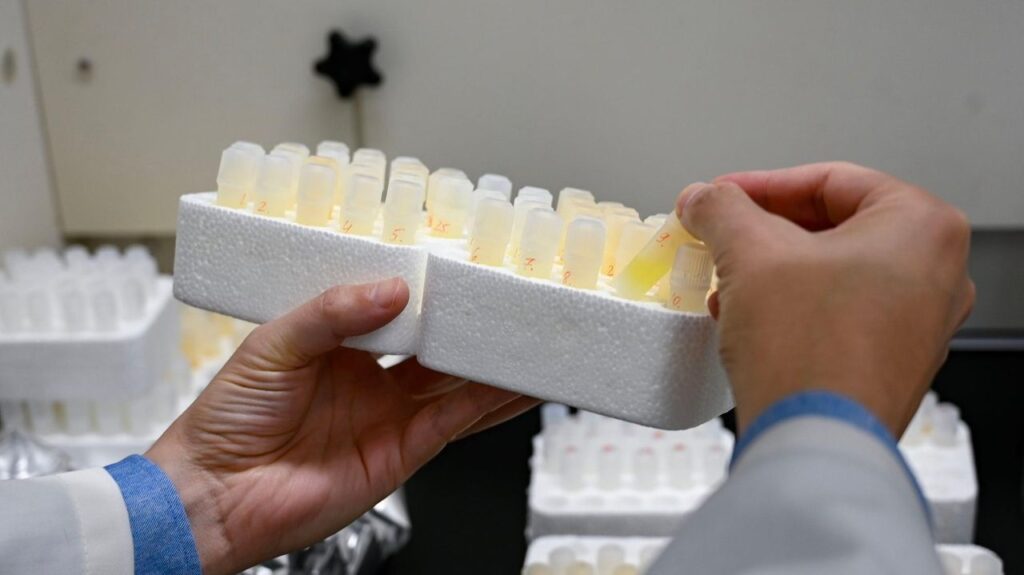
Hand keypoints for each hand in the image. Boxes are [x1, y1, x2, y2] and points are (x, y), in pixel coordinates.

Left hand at [147, 278, 538, 573]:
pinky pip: (454, 423)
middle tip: (505, 302)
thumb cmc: (226, 420)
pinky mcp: (402, 453)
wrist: (214, 493)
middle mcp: (370, 382)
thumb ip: (333, 313)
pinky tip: (513, 383)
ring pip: (456, 385)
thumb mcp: (274, 344)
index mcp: (338, 348)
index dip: (427, 294)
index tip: (458, 270)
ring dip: (493, 366)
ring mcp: (389, 418)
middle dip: (471, 328)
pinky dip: (487, 403)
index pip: (395, 312)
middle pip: (436, 349)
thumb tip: (390, 290)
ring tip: (527, 339)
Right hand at [675, 162, 973, 435]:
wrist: (815, 441)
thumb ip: (722, 210)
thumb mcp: (749, 253)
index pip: (827, 181)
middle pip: (831, 227)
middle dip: (763, 233)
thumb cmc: (809, 350)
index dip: (760, 185)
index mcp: (922, 227)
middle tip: (720, 236)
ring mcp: (920, 322)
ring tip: (726, 282)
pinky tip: (747, 319)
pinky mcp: (893, 362)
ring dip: (772, 272)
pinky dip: (791, 308)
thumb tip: (704, 198)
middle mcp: (937, 273)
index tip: (720, 195)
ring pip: (831, 272)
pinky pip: (838, 314)